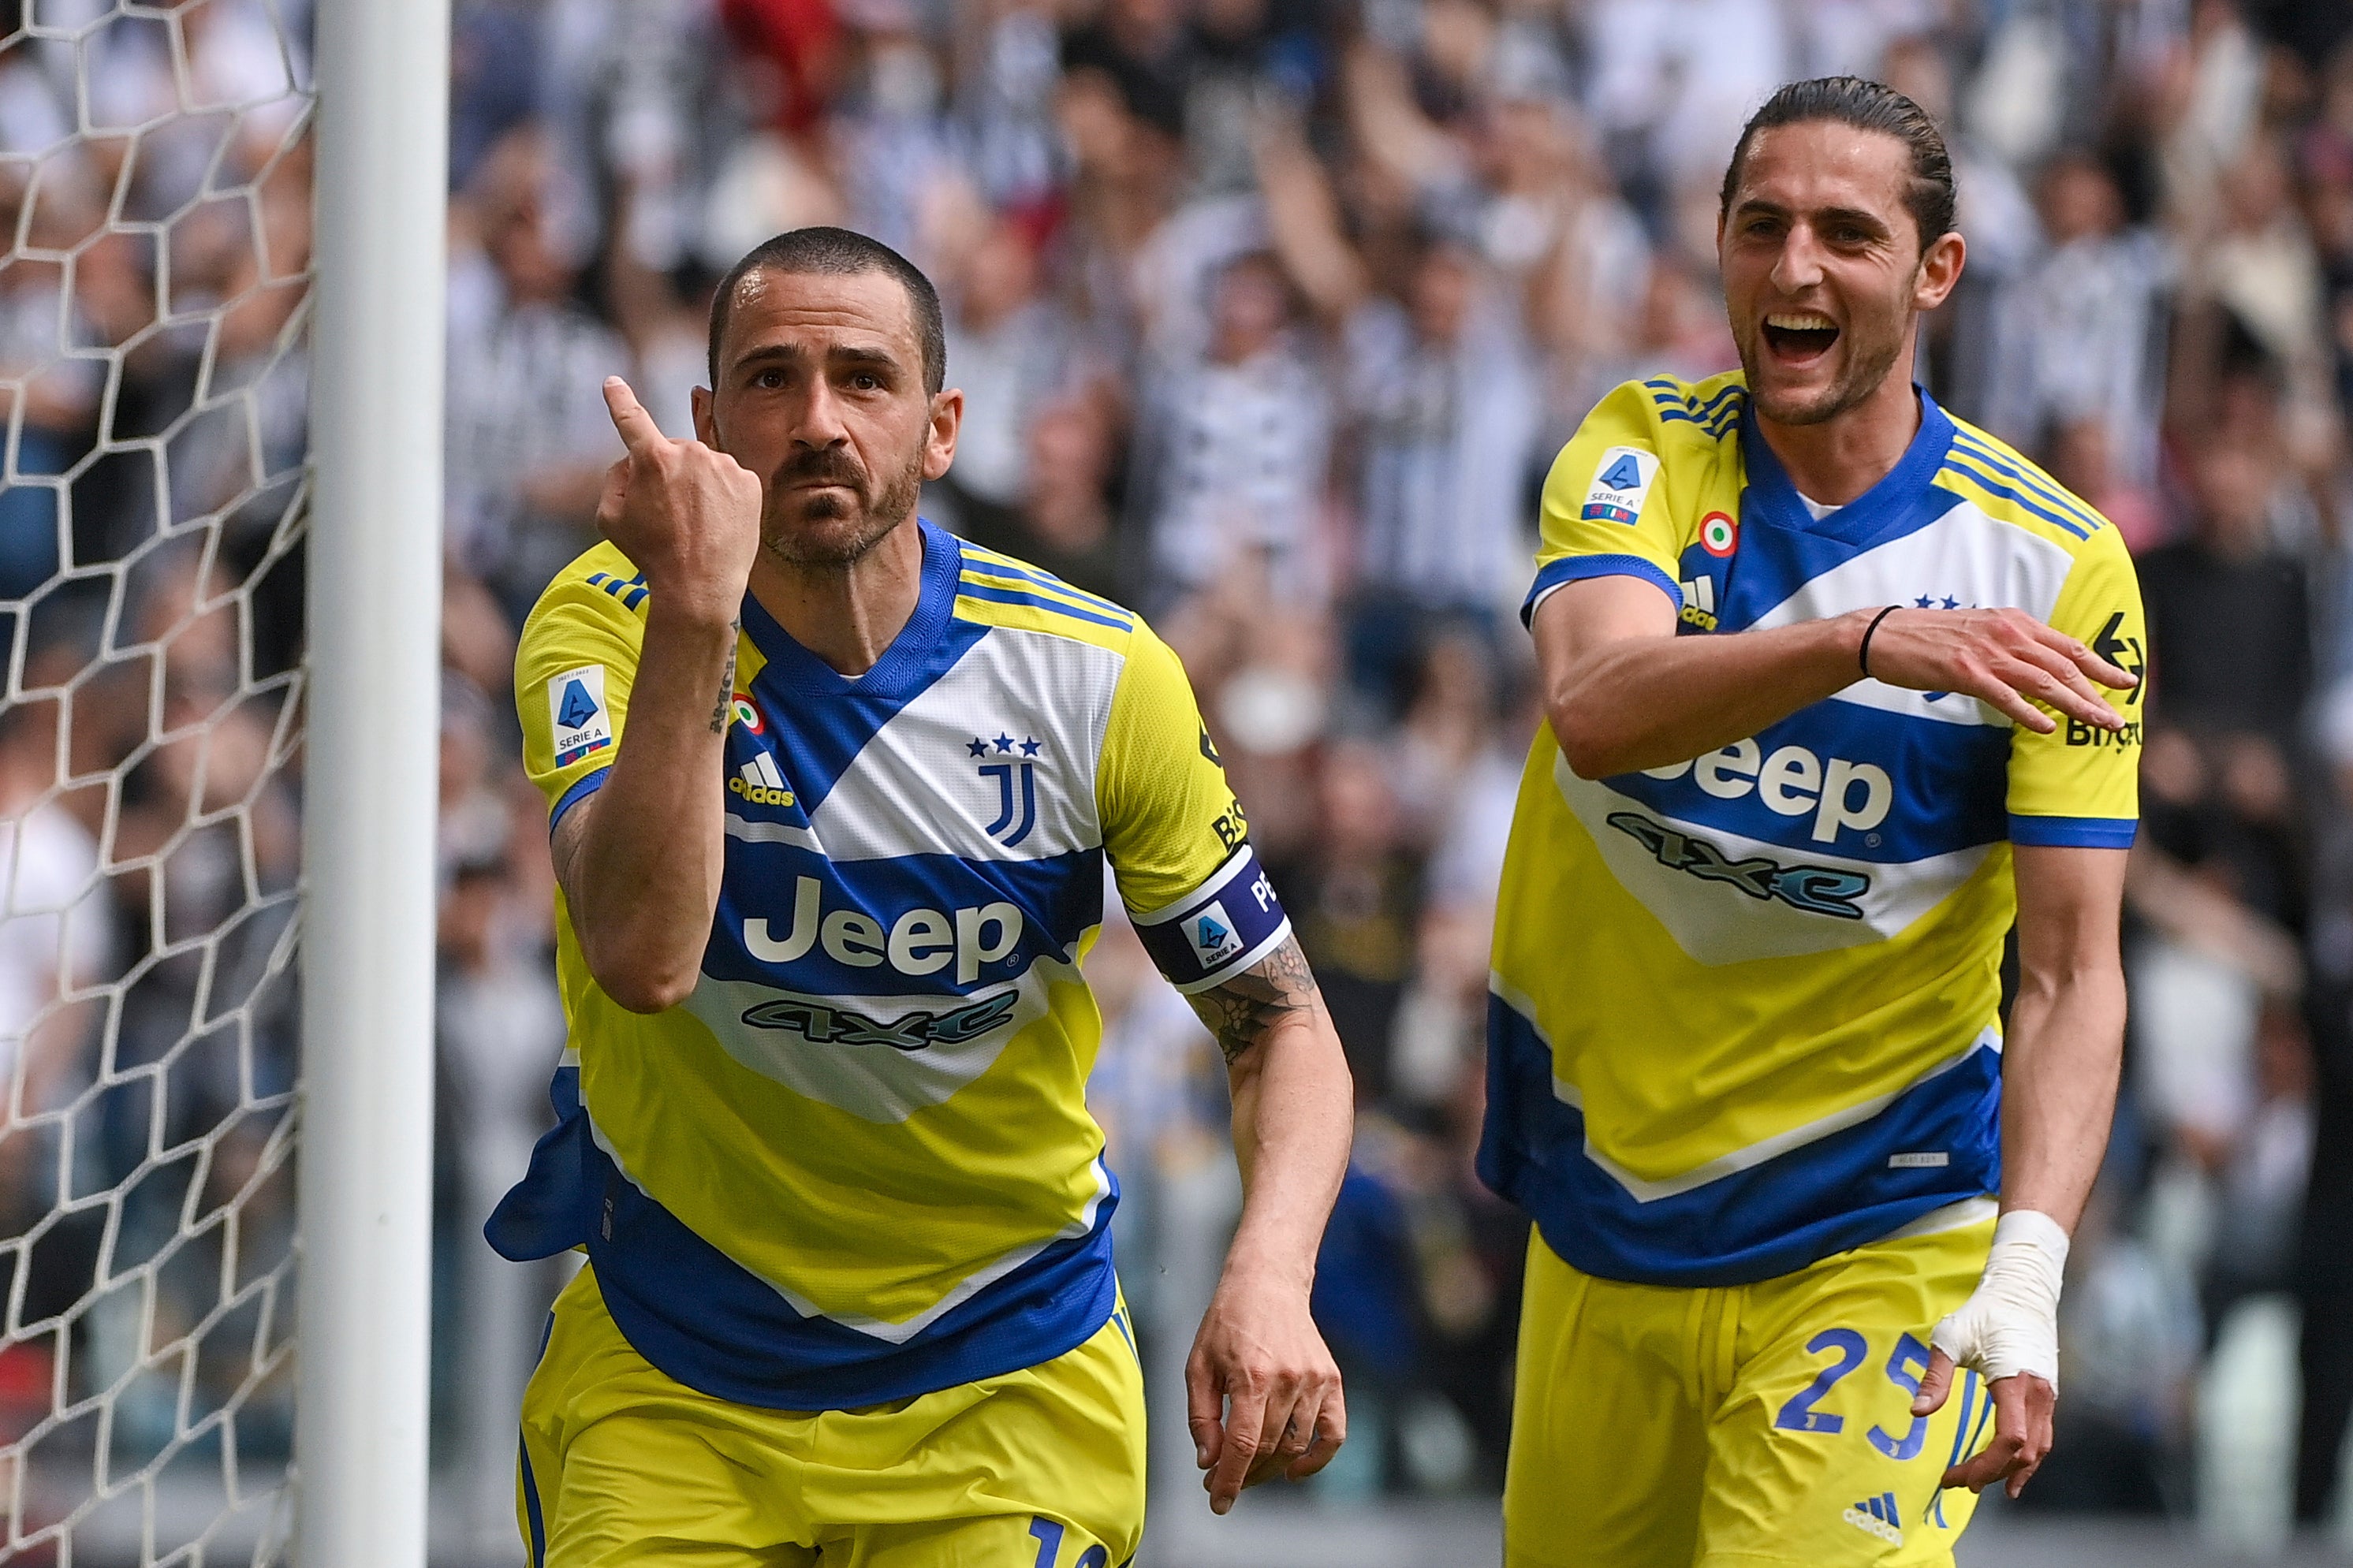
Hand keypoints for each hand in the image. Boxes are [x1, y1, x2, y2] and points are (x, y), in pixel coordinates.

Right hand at [595, 377, 761, 621]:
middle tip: (665, 513)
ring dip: (695, 484)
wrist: (700, 586)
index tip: (613, 383)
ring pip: (702, 465)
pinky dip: (722, 495)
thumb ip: (615, 479)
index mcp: (652, 459)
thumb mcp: (610, 518)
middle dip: (665, 472)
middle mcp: (691, 452)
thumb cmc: (650, 554)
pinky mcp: (750, 481)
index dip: (620, 399)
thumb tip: (631, 461)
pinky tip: (716, 522)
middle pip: (671, 451)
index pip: (630, 419)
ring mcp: (724, 465)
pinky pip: (729, 479)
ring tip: (694, 523)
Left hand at [1185, 1266, 1345, 1514]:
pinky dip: (1318, 1459)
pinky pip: (1334, 1432)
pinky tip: (1294, 1470)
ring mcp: (1315, 1381)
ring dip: (1271, 1468)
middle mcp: (1288, 1380)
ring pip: (1296, 1445)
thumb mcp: (1199, 1365)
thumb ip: (1201, 1417)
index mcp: (1251, 1376)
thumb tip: (1208, 1462)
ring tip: (1248, 1469)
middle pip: (1267, 1449)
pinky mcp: (1332, 1380)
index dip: (1229, 1480)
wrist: (1267, 1282)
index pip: (1243, 1445)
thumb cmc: (1226, 1323)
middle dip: (1242, 1475)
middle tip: (1221, 1481)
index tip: (1218, 1502)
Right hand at [1856, 606, 2136, 734]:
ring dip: (2076, 706)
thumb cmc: (1929, 636)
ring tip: (2098, 725)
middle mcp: (2007, 633)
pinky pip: (2005, 695)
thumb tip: (2038, 666)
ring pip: (2043, 682)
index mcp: (2014, 621)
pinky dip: (2028, 713)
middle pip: (2063, 666)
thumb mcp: (1979, 629)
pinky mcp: (1964, 672)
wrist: (1884, 634)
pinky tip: (2046, 728)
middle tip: (2117, 718)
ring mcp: (1986, 652)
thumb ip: (2011, 643)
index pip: (2068, 645)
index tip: (2126, 681)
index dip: (2100, 666)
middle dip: (2096, 693)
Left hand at [1911, 1209, 2068, 1498]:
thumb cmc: (1983, 1312)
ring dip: (2011, 1470)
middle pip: (2024, 1453)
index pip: (2010, 1440)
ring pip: (2039, 1449)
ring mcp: (2048, 1396)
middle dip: (1991, 1473)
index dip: (1984, 1466)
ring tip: (1983, 1485)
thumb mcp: (1950, 1338)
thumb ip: (1936, 1377)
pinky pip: (2042, 1436)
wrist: (2022, 1290)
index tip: (1955, 1476)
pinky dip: (2027, 1458)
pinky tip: (2012, 1470)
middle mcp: (2039, 1394)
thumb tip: (1917, 1412)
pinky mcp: (2048, 1395)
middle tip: (1958, 1483)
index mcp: (2015, 1382)